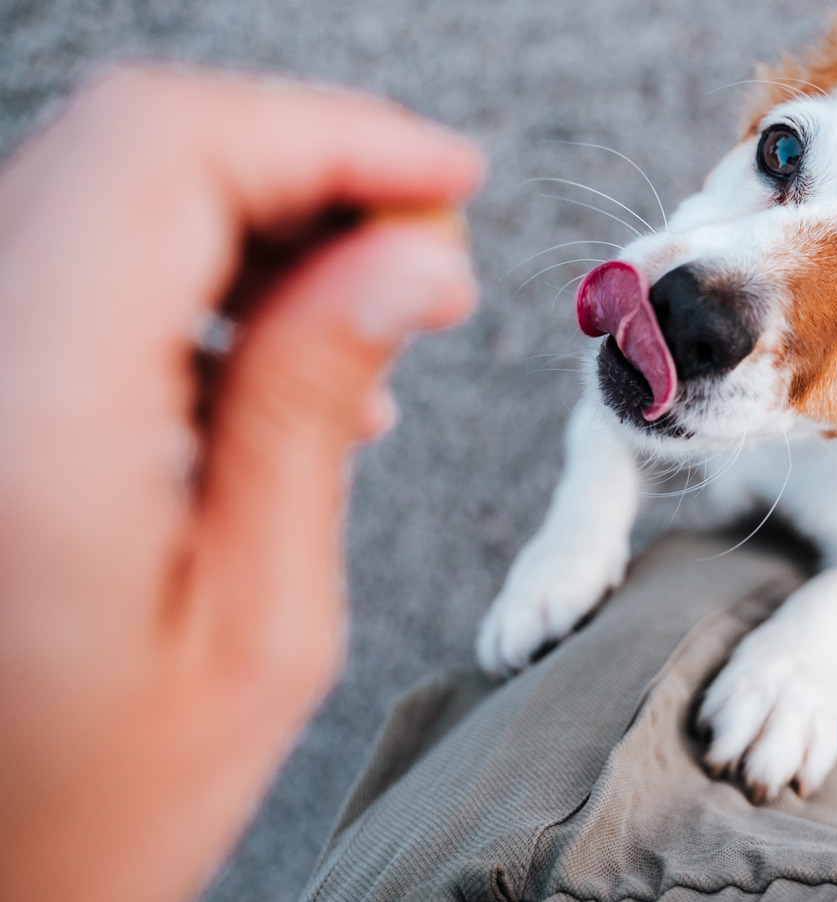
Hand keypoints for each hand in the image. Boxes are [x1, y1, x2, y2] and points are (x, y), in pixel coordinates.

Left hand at [0, 65, 481, 901]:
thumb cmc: (95, 801)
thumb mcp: (258, 620)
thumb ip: (313, 406)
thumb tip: (409, 260)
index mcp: (29, 418)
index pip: (169, 155)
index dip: (330, 135)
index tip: (448, 181)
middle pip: (133, 145)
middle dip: (307, 166)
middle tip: (427, 250)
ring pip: (105, 185)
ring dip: (256, 215)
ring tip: (369, 315)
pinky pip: (75, 257)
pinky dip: (191, 265)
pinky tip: (274, 353)